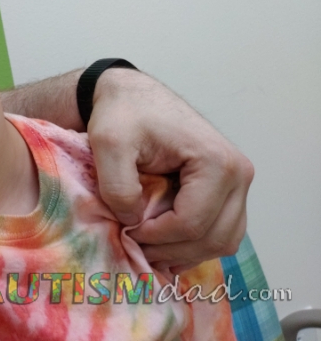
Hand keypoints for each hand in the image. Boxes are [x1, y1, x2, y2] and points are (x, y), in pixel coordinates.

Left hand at [87, 67, 253, 273]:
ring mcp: (238, 183)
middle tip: (136, 247)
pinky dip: (195, 243)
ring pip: (222, 240)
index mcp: (216, 162)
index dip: (157, 237)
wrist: (132, 96)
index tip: (126, 232)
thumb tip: (135, 223)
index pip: (192, 223)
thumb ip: (118, 187)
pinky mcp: (229, 190)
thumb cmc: (123, 114)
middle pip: (214, 238)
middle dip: (172, 250)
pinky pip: (220, 231)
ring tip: (149, 246)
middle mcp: (238, 174)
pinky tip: (165, 242)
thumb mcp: (109, 144)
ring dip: (185, 251)